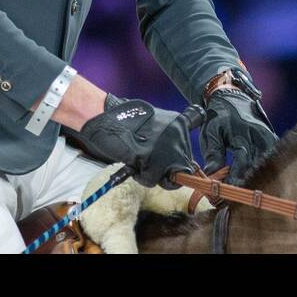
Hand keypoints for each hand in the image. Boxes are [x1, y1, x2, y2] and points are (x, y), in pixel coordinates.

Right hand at [70, 94, 199, 189]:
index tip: (170, 170)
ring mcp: (165, 146)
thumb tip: (183, 167)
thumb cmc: (130, 123)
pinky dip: (141, 177)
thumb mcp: (158, 125)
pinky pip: (150, 179)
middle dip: (165, 173)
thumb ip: (170, 141)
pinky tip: (133, 162)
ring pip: (166, 178)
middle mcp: (177, 134)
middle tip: (148, 161)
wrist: (107, 116)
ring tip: (139, 159)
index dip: (178, 167)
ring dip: (152, 175)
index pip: (189, 157)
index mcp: (180, 123)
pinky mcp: (149, 156)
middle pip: (181, 171)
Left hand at [201, 84, 277, 185]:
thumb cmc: (217, 116)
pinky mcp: (272, 141)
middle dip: (244, 184)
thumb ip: (213, 154)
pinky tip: (252, 182)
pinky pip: (269, 161)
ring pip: (266, 166)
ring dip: (254, 179)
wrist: (231, 96)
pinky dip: (261, 172)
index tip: (224, 195)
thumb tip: (213, 176)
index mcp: (242, 134)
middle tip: (232, 198)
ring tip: (242, 192)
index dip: (234, 182)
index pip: (241, 165)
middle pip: (256, 168)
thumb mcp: (211, 133)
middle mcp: (259, 137)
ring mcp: (268, 139)